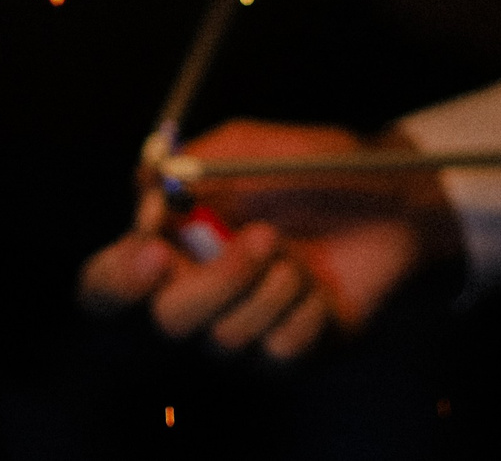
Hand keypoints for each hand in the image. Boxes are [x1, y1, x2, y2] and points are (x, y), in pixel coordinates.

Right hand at [78, 121, 458, 360]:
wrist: (391, 198)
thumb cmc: (314, 166)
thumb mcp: (250, 146)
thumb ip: (193, 165)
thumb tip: (145, 194)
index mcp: (172, 244)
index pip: (109, 282)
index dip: (118, 277)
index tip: (155, 250)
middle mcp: (196, 293)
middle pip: (168, 321)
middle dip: (216, 282)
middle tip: (264, 237)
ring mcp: (240, 328)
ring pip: (226, 338)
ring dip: (273, 286)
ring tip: (298, 250)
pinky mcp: (283, 354)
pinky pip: (277, 352)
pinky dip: (302, 311)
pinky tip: (317, 285)